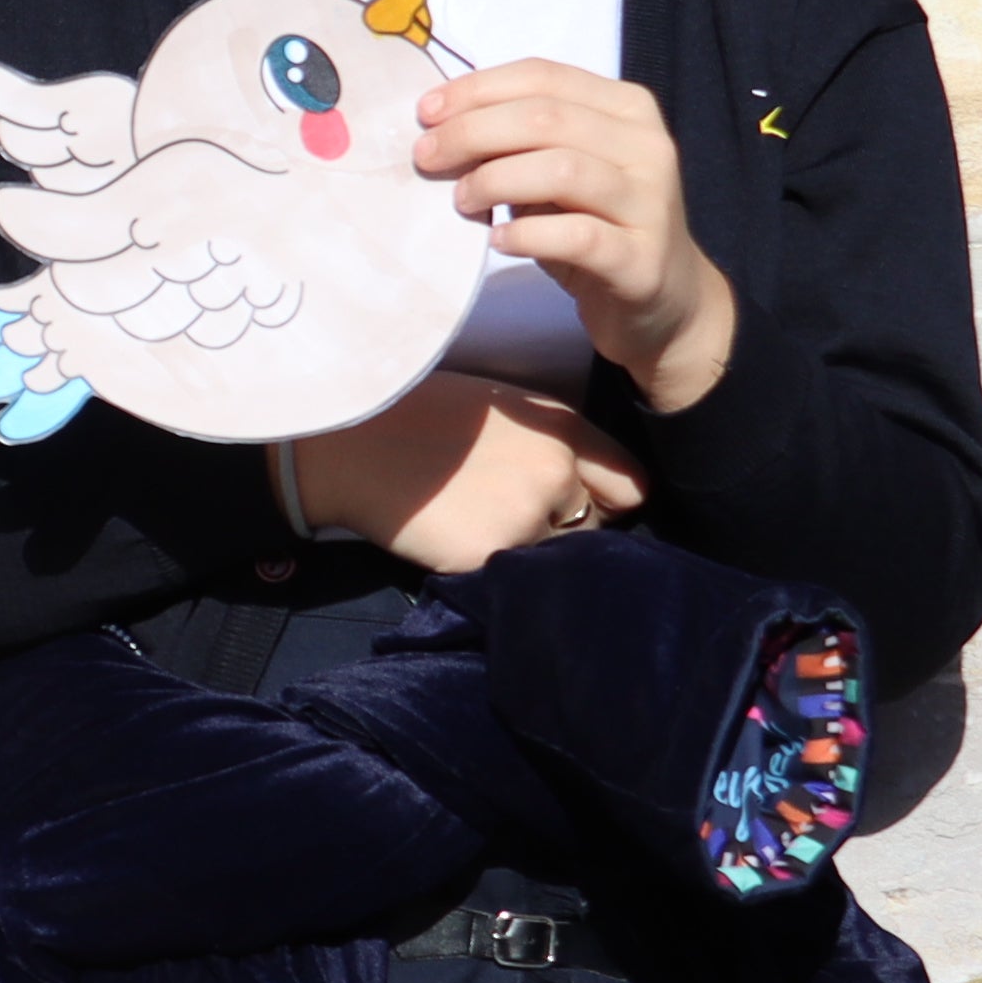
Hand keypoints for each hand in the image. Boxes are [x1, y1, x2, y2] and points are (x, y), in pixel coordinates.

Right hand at [291, 371, 650, 572]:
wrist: (351, 448)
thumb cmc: (415, 418)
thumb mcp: (499, 406)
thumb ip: (548, 439)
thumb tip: (579, 479)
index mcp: (562, 427)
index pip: (630, 483)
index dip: (609, 499)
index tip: (586, 508)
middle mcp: (557, 470)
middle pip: (596, 525)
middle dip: (565, 527)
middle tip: (513, 517)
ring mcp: (528, 515)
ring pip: (556, 556)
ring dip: (530, 552)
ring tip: (480, 527)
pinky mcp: (494, 555)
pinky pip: (514, 576)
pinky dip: (493, 568)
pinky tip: (456, 540)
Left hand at [414, 60, 737, 407]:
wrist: (664, 300)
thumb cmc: (595, 226)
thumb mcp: (557, 173)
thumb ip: (517, 142)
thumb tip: (439, 125)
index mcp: (627, 108)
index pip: (544, 76)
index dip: (478, 89)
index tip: (426, 112)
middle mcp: (647, 146)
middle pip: (546, 117)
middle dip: (472, 132)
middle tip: (427, 157)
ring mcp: (651, 202)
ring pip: (562, 169)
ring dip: (494, 180)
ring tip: (462, 200)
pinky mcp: (642, 259)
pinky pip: (577, 236)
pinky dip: (526, 235)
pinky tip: (498, 240)